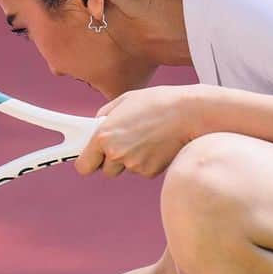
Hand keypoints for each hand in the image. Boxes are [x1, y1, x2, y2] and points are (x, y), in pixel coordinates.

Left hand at [75, 86, 205, 178]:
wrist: (189, 113)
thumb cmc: (157, 103)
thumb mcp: (123, 101)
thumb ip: (104, 116)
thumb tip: (95, 126)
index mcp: (103, 136)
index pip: (83, 166)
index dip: (87, 161)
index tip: (89, 157)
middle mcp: (116, 154)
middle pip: (104, 170)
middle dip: (110, 159)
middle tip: (123, 141)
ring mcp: (134, 165)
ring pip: (125, 169)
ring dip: (130, 159)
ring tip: (145, 137)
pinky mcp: (150, 172)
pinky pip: (142, 170)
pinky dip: (147, 160)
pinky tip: (156, 143)